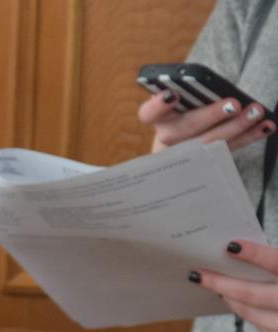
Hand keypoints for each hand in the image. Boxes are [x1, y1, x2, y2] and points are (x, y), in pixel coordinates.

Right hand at [140, 89, 274, 153]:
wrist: (185, 147)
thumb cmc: (187, 114)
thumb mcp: (183, 104)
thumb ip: (191, 94)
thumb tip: (212, 87)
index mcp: (160, 119)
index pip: (149, 113)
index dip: (158, 105)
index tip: (172, 95)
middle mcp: (169, 139)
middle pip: (185, 129)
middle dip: (210, 116)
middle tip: (232, 105)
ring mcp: (188, 154)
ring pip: (210, 141)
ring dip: (237, 126)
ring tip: (257, 112)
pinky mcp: (209, 160)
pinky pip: (230, 148)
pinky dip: (250, 136)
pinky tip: (266, 126)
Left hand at [193, 236, 277, 331]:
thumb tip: (247, 250)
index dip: (255, 254)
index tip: (230, 246)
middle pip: (255, 295)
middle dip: (223, 284)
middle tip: (199, 274)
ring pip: (253, 315)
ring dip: (232, 300)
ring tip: (217, 287)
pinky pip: (263, 328)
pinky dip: (248, 314)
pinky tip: (238, 303)